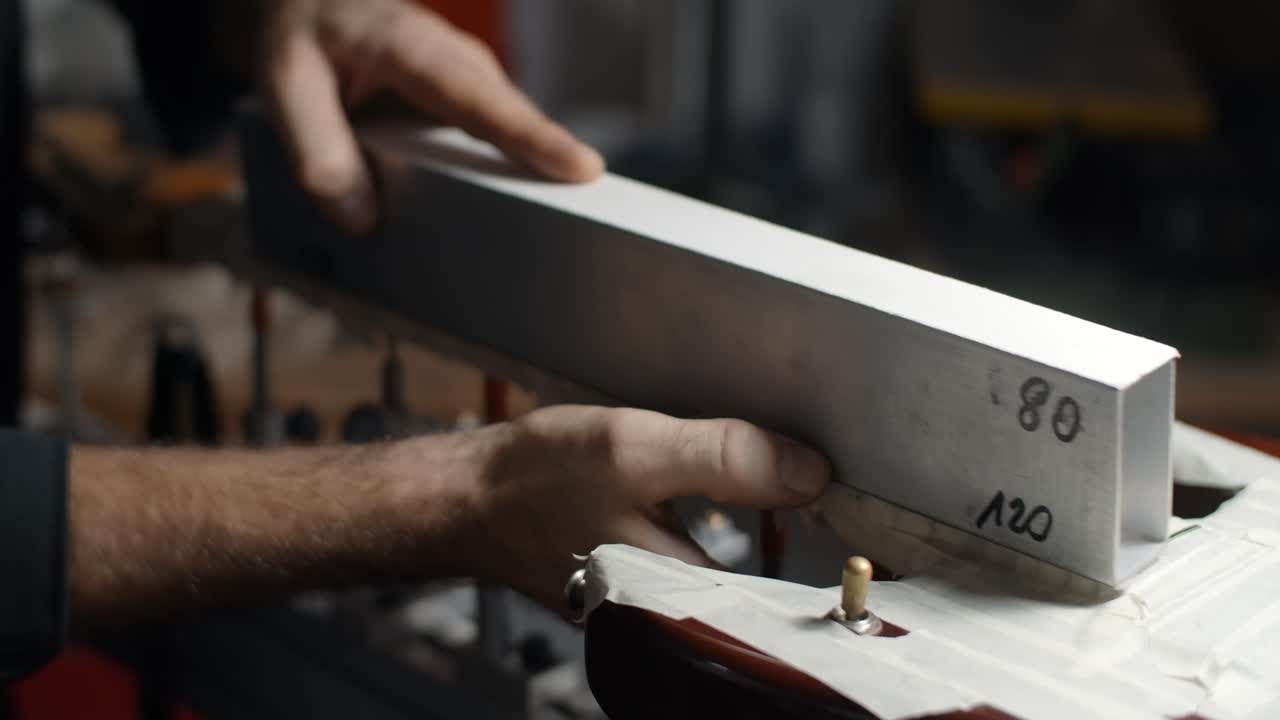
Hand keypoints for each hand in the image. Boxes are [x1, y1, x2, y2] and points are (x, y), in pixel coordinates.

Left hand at [257, 0, 604, 232]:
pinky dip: (506, 173)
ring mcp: (470, 81)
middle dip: (553, 164)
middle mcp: (457, 61)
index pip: (481, 100)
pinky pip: (494, 140)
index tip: (580, 168)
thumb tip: (361, 219)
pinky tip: (508, 216)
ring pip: (509, 132)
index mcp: (413, 49)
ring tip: (564, 228)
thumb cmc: (304, 39)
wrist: (314, 7)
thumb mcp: (285, 86)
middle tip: (595, 219)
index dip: (532, 136)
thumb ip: (317, 152)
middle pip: (514, 119)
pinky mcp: (468, 103)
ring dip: (533, 175)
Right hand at [458, 406, 831, 613]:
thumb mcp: (633, 451)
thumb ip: (722, 459)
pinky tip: (723, 495)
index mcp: (675, 592)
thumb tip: (807, 472)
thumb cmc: (531, 482)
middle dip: (797, 542)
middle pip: (761, 586)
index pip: (782, 601)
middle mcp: (666, 609)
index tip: (872, 532)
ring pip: (732, 570)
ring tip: (793, 489)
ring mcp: (651, 598)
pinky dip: (719, 525)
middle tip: (829, 493)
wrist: (464, 498)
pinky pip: (700, 556)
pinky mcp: (638, 578)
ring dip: (762, 532)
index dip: (830, 567)